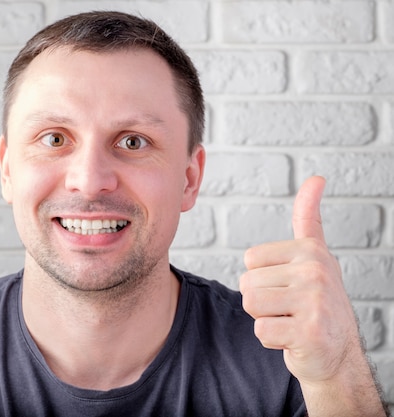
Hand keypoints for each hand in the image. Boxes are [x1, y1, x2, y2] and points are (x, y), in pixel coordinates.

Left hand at [239, 177, 385, 415]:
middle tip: (290, 309)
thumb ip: (308, 218)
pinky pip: (261, 330)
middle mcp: (315, 271)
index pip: (250, 259)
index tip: (288, 287)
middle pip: (247, 282)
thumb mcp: (315, 256)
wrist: (337, 354)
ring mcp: (314, 302)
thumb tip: (316, 178)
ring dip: (265, 319)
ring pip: (251, 304)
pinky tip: (294, 338)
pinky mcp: (309, 332)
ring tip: (290, 321)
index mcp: (310, 250)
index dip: (262, 278)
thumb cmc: (317, 303)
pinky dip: (272, 340)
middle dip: (262, 302)